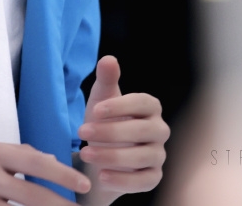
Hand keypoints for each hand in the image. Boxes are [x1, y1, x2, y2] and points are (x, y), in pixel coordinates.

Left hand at [76, 56, 169, 204]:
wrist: (99, 156)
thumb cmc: (102, 123)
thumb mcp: (100, 100)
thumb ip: (106, 80)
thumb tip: (109, 58)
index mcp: (150, 107)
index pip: (143, 103)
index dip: (121, 106)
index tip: (95, 110)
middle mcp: (159, 130)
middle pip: (143, 130)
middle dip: (112, 131)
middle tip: (82, 132)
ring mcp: (158, 155)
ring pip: (143, 156)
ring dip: (112, 156)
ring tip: (86, 154)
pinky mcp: (153, 177)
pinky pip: (144, 181)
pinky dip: (123, 180)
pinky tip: (101, 176)